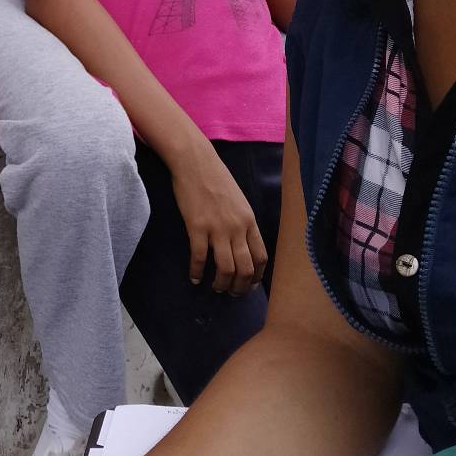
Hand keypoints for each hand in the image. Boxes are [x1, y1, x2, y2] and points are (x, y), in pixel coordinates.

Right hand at [165, 134, 268, 295]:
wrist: (195, 162)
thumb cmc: (216, 179)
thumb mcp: (239, 201)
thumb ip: (242, 222)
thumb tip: (242, 244)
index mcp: (249, 221)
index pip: (261, 257)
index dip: (257, 276)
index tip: (250, 285)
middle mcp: (237, 228)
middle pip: (245, 268)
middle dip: (240, 287)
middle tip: (231, 293)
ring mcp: (217, 228)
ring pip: (225, 268)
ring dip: (220, 284)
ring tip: (215, 288)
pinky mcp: (196, 226)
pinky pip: (199, 257)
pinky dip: (196, 271)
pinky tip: (194, 277)